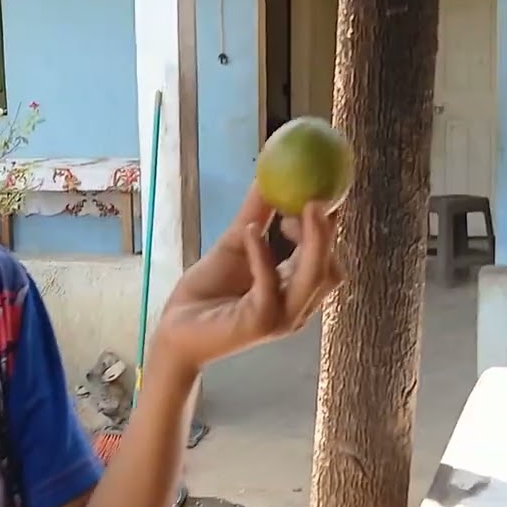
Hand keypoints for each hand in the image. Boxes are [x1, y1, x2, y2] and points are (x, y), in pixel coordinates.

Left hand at [152, 184, 342, 370]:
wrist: (175, 329)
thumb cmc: (207, 293)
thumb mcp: (235, 245)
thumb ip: (254, 215)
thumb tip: (266, 176)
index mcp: (295, 288)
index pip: (327, 256)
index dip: (330, 225)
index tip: (325, 189)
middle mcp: (296, 305)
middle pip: (329, 268)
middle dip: (326, 232)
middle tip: (314, 199)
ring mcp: (282, 317)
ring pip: (313, 278)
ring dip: (311, 242)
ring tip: (297, 209)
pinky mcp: (260, 324)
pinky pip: (270, 286)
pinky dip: (264, 256)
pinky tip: (252, 230)